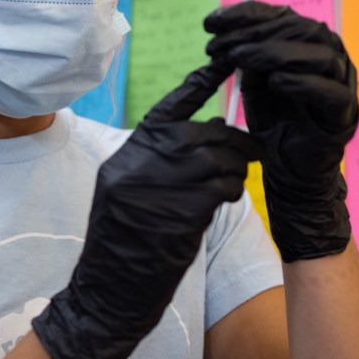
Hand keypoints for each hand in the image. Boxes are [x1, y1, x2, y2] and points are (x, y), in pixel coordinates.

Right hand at [32, 64, 261, 358]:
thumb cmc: (125, 246)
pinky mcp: (178, 214)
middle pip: (199, 134)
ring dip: (236, 169)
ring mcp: (156, 190)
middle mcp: (137, 166)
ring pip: (216, 160)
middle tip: (250, 151)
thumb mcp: (131, 193)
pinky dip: (231, 190)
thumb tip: (213, 127)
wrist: (108, 296)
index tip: (223, 62)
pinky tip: (228, 200)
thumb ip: (163, 161)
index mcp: (125, 156)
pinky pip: (220, 188)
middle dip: (232, 141)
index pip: (168, 109)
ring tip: (235, 182)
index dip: (199, 84)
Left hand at [204, 0, 358, 261]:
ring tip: (240, 59)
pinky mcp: (345, 113)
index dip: (246, 15)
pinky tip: (275, 82)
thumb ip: (247, 56)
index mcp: (307, 44)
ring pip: (319, 54)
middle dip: (254, 34)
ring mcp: (342, 83)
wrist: (290, 168)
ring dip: (275, 52)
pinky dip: (303, 83)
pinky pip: (331, 92)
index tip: (210, 23)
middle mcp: (329, 56)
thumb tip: (228, 33)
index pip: (281, 15)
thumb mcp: (253, 83)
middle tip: (221, 47)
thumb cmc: (275, 120)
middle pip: (300, 29)